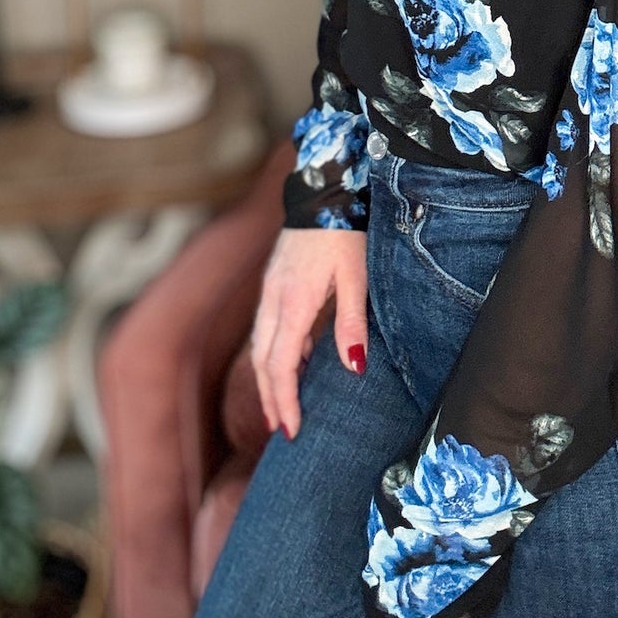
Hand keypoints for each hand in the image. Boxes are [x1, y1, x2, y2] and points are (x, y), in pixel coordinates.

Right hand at [250, 226, 367, 437]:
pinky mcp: (274, 281)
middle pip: (263, 361)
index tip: (292, 429)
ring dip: (269, 379)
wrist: (325, 187)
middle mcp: (274, 298)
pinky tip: (292, 362)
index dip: (284, 401)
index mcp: (293, 301)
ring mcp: (270, 288)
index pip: (280, 365)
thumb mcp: (356, 276)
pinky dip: (275, 352)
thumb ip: (352, 322)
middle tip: (283, 430)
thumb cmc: (346, 231)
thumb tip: (353, 367)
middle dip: (271, 398)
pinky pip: (268, 327)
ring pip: (261, 345)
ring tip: (282, 407)